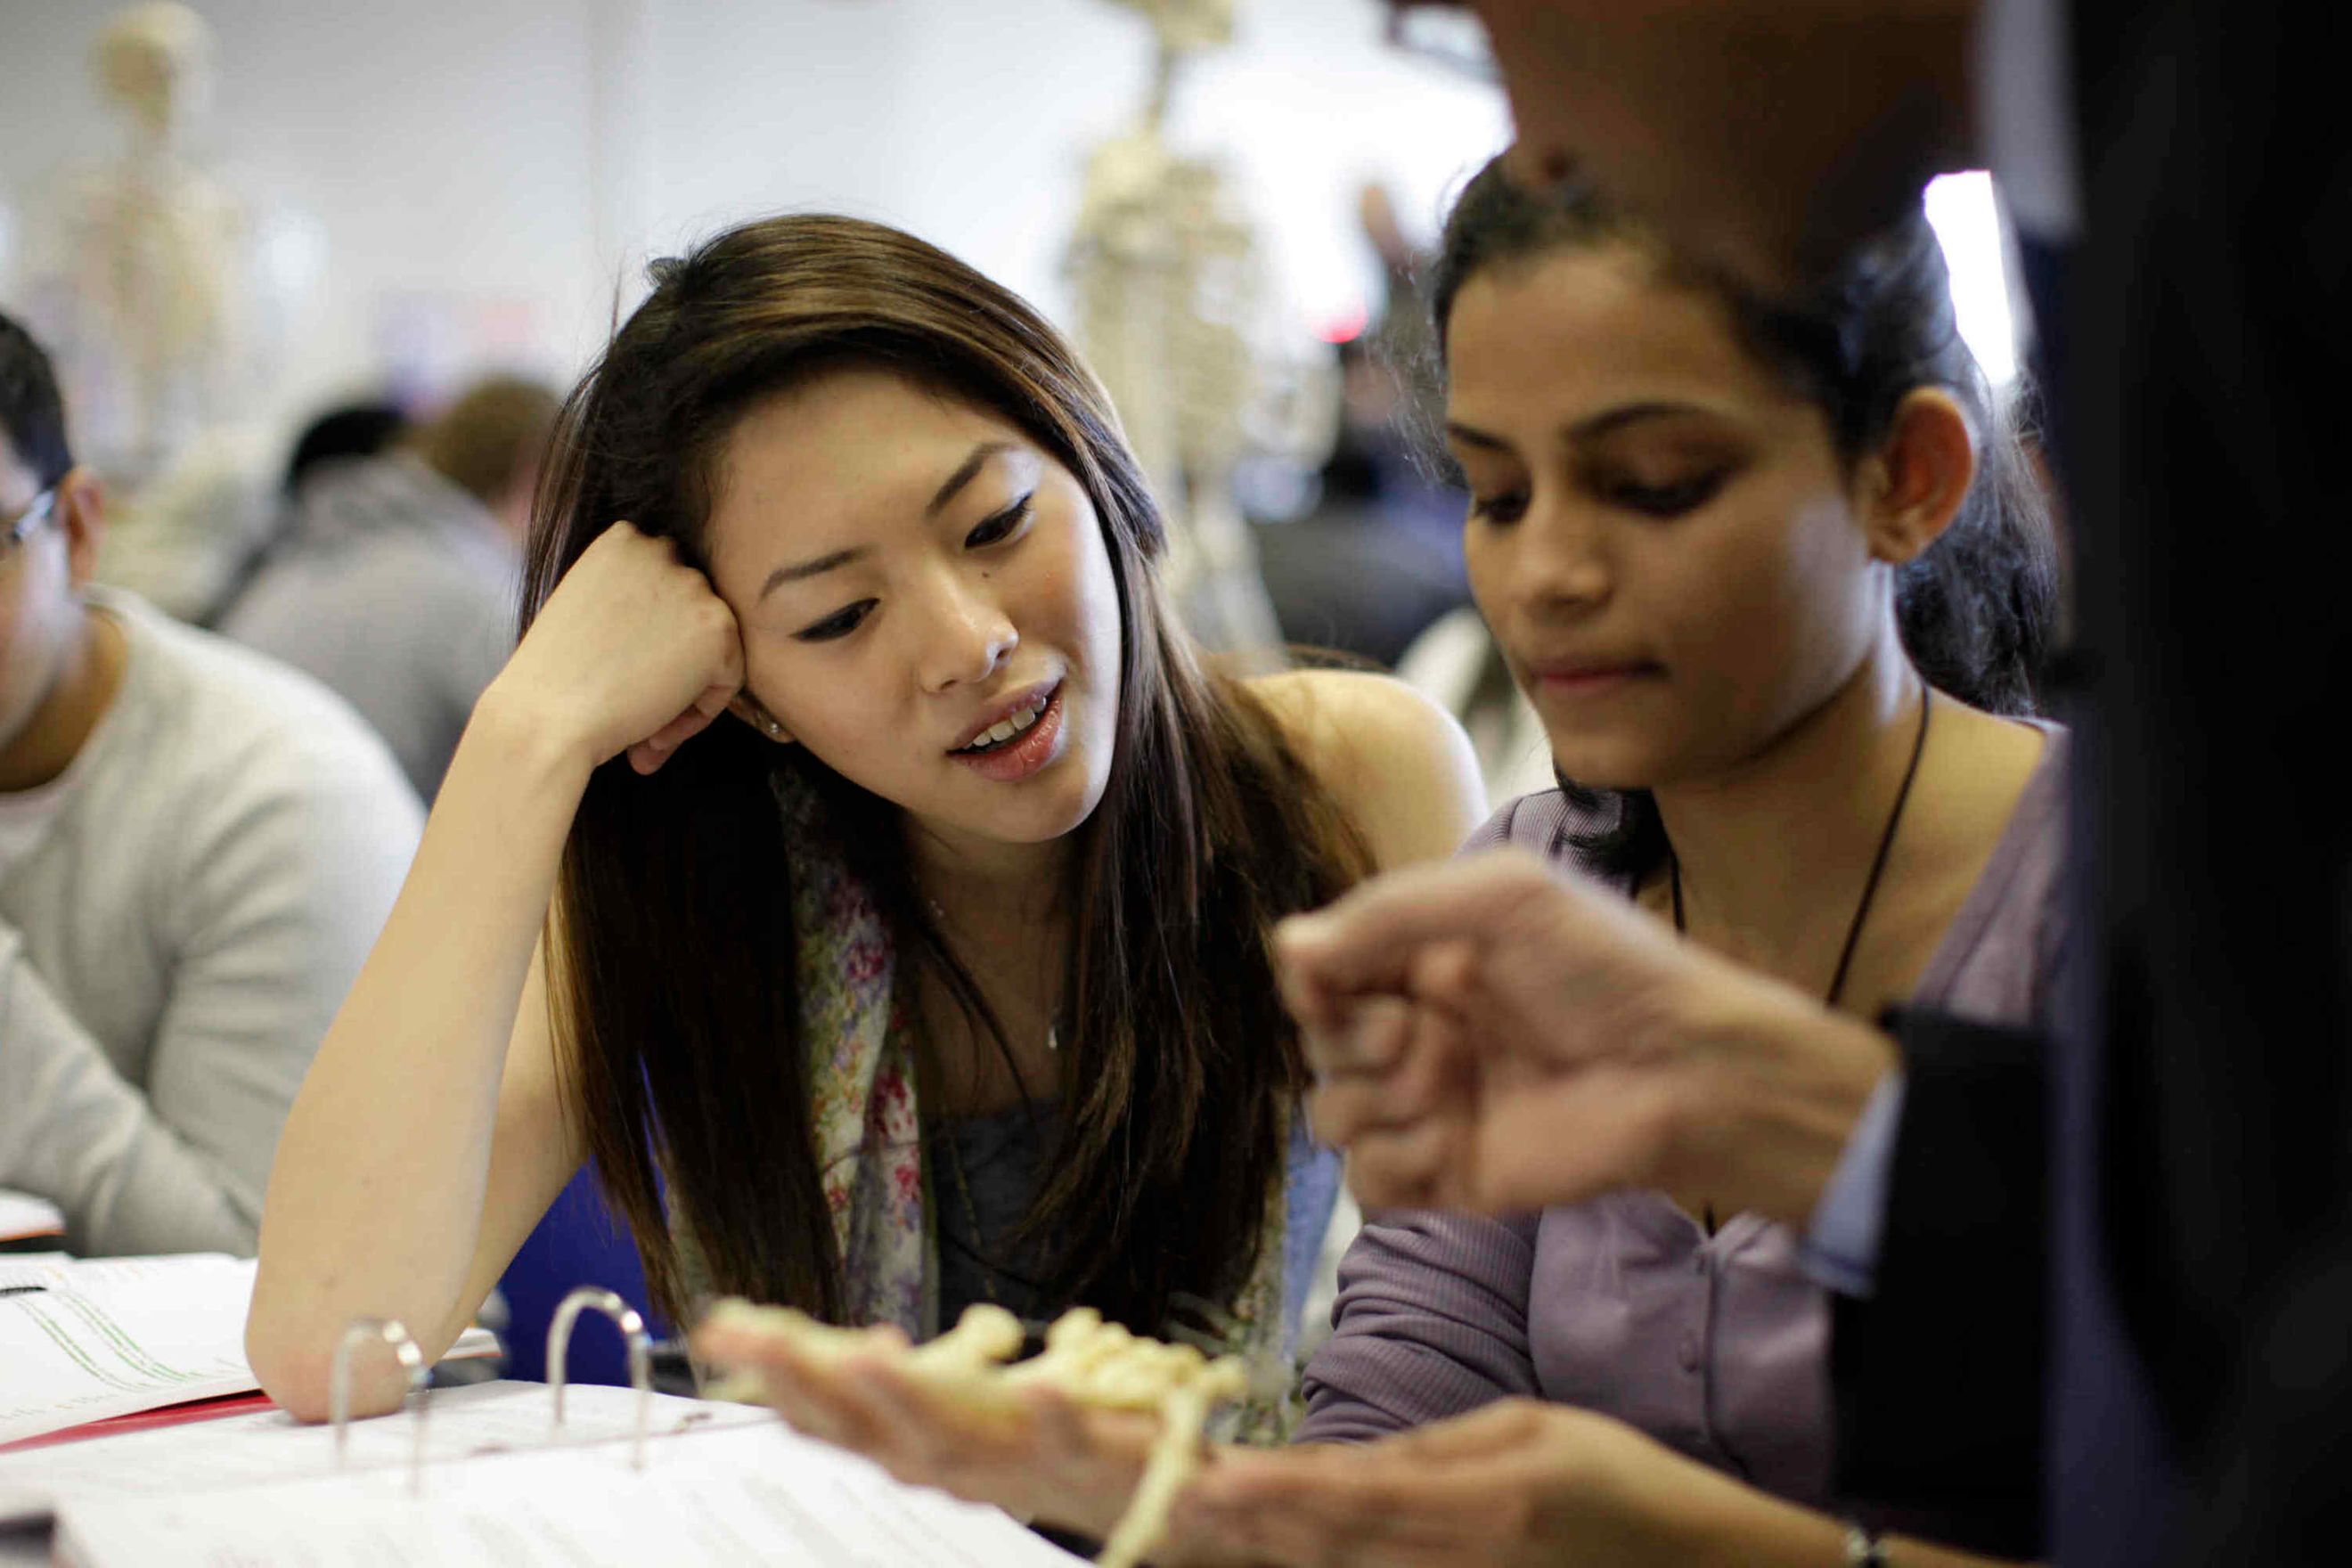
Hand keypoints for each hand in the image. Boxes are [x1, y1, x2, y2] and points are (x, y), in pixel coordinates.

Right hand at [488, 521, 744, 775]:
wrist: (548, 718)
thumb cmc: (552, 680)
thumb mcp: (585, 610)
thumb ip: (632, 606)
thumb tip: (669, 634)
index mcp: (622, 539)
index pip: (662, 586)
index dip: (649, 639)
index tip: (625, 676)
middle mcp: (660, 550)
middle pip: (690, 614)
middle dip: (670, 664)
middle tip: (637, 710)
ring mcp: (693, 586)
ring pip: (711, 647)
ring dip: (685, 691)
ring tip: (645, 731)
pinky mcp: (718, 627)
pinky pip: (729, 678)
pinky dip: (701, 712)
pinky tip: (655, 733)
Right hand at [688, 1316, 1160, 1539]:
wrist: (1176, 1501)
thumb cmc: (1068, 1445)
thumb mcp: (985, 1406)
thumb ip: (932, 1374)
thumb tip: (862, 1341)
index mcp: (929, 1445)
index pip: (838, 1416)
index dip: (779, 1376)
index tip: (722, 1327)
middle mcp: (959, 1466)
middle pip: (869, 1429)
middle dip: (808, 1383)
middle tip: (754, 1334)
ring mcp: (1022, 1468)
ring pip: (948, 1443)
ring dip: (903, 1400)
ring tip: (864, 1349)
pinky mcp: (1093, 1457)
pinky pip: (1070, 1439)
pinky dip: (1052, 1415)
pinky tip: (1040, 1382)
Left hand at [1177, 1400, 1769, 1567]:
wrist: (1696, 1566)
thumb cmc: (1620, 1484)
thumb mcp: (1533, 1429)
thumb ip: (1435, 1447)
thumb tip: (1344, 1458)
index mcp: (1488, 1500)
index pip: (1364, 1494)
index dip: (1287, 1486)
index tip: (1219, 1473)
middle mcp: (1465, 1559)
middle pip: (1336, 1546)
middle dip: (1252, 1524)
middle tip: (1171, 1501)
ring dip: (1270, 1551)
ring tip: (1193, 1526)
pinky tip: (1271, 1551)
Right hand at [1279, 850, 1892, 1221]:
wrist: (1686, 1073)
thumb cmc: (1606, 969)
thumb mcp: (1502, 897)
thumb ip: (1389, 912)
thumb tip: (1287, 947)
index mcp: (1422, 962)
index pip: (1319, 972)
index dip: (1314, 983)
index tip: (1333, 985)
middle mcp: (1418, 1033)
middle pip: (1317, 1046)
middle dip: (1354, 1042)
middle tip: (1424, 1037)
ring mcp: (1430, 1109)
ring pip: (1331, 1116)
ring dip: (1376, 1101)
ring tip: (1449, 1087)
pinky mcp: (1448, 1177)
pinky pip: (1368, 1184)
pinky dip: (1397, 1163)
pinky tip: (1451, 1142)